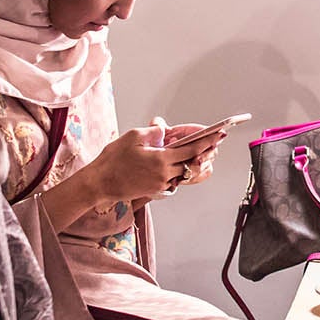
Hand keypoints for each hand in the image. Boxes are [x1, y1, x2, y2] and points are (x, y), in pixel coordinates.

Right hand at [91, 125, 224, 204]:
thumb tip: (165, 129)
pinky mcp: (156, 190)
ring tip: (203, 152)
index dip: (208, 141)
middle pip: (192, 162)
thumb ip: (154, 132)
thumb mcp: (133, 136)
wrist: (100, 183)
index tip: (219, 135)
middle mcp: (164, 174)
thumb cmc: (113, 159)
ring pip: (185, 172)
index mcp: (161, 159)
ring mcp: (161, 184)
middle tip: (215, 143)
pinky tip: (182, 164)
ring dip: (193, 162)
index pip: (192, 149)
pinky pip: (175, 180)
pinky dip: (181, 171)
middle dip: (205, 151)